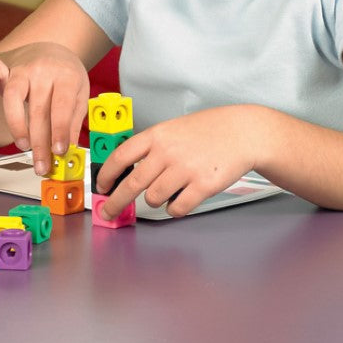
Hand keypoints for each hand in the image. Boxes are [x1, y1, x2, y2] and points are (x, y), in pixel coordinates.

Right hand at [0, 42, 89, 173]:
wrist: (54, 47)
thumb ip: (73, 120)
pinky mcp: (5, 66)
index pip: (62, 106)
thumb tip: (68, 149)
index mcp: (66, 76)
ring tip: (23, 146)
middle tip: (41, 164)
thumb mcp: (80, 94)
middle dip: (39, 141)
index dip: (60, 130)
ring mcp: (21, 67)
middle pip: (38, 109)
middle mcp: (42, 70)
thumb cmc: (66, 75)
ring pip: (13, 96)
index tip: (59, 151)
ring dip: (17, 125)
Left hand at [98, 105, 267, 218]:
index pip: (120, 156)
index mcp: (156, 135)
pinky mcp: (203, 185)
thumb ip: (151, 148)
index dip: (106, 174)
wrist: (242, 133)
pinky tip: (180, 201)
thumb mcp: (171, 130)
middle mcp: (167, 152)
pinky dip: (174, 209)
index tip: (100, 187)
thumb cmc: (206, 131)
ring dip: (154, 200)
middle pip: (132, 183)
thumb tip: (127, 172)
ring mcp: (185, 169)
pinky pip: (177, 207)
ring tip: (165, 192)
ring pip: (154, 197)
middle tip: (108, 212)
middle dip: (116, 201)